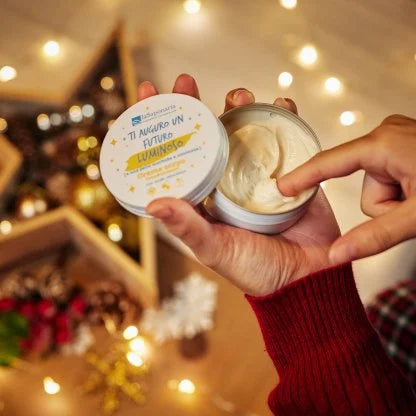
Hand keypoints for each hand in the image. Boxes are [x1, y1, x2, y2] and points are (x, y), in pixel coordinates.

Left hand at [141, 74, 339, 295]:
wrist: (305, 278)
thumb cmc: (256, 269)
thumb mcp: (215, 250)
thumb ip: (188, 227)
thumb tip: (154, 204)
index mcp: (204, 195)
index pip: (174, 155)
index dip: (158, 127)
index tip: (145, 93)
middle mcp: (226, 179)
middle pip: (205, 134)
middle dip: (195, 105)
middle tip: (186, 81)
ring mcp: (257, 172)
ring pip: (243, 128)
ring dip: (238, 105)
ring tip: (238, 95)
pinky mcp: (289, 169)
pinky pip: (284, 136)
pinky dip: (283, 117)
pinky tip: (281, 104)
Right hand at [279, 114, 415, 264]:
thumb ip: (375, 236)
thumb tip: (334, 256)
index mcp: (383, 145)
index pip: (329, 164)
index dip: (302, 177)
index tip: (280, 186)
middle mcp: (387, 135)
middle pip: (362, 185)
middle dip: (385, 206)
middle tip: (415, 208)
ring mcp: (399, 139)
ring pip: (378, 186)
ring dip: (398, 202)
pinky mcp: (407, 147)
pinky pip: (391, 178)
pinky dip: (405, 193)